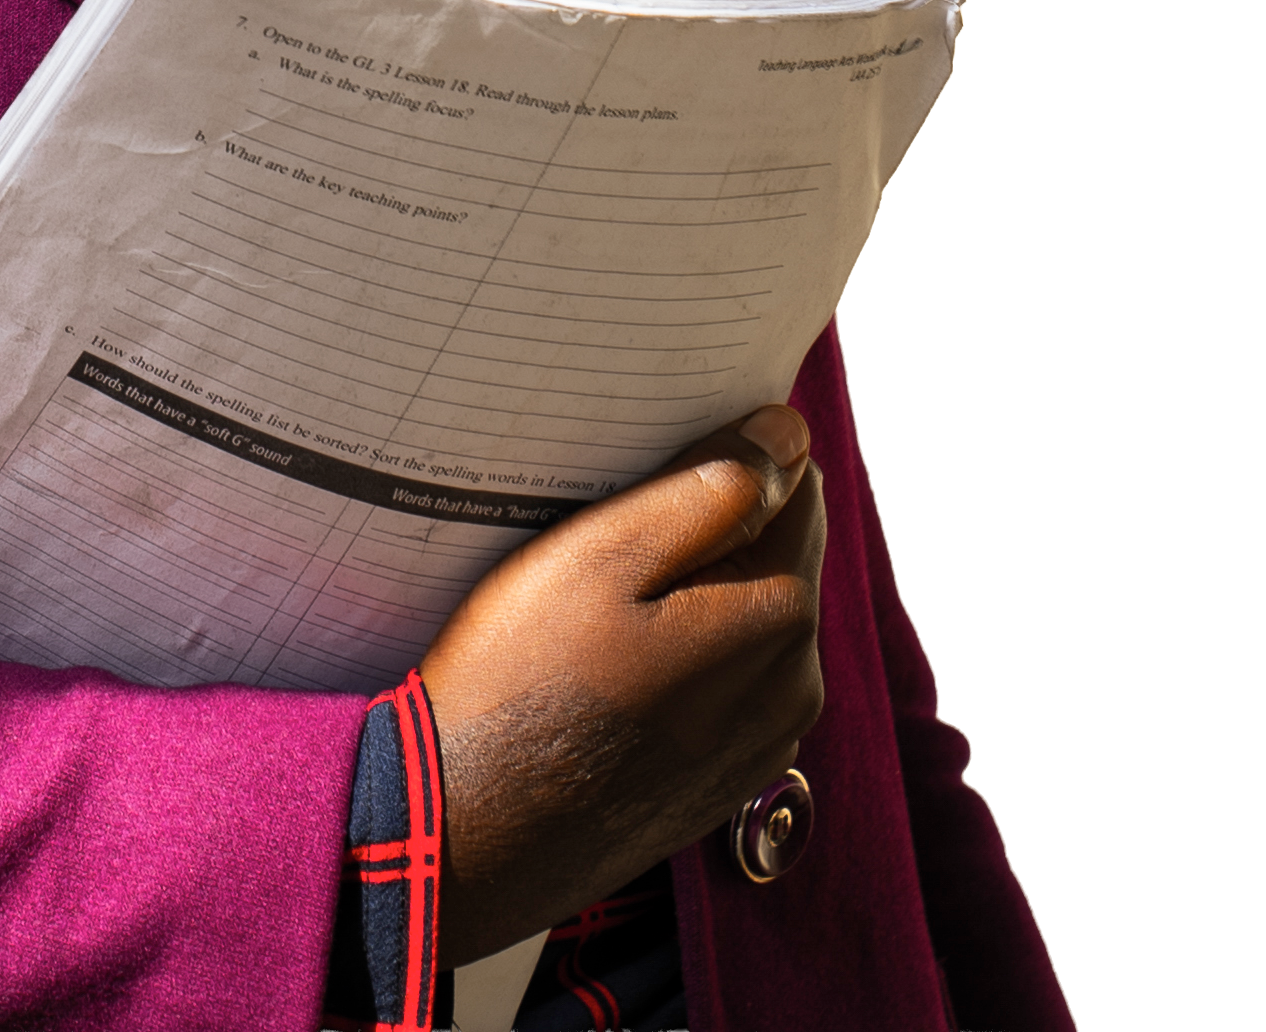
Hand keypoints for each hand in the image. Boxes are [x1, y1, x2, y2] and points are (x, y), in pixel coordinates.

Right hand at [417, 405, 828, 942]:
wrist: (469, 832)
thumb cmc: (519, 684)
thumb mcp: (597, 555)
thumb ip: (707, 490)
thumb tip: (788, 433)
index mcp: (776, 612)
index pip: (795, 485)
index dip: (725, 459)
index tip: (647, 468)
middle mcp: (795, 681)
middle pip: (779, 553)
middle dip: (715, 527)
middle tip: (608, 532)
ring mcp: (764, 739)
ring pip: (753, 620)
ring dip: (701, 594)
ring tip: (602, 603)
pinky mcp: (726, 779)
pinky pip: (729, 683)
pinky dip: (688, 657)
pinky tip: (613, 665)